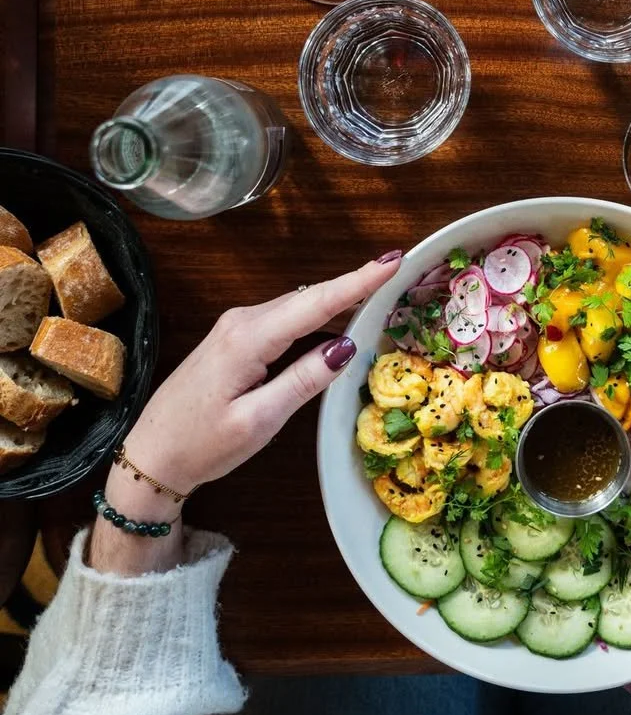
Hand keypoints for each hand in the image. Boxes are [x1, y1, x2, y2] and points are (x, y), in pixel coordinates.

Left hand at [89, 253, 400, 574]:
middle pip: (310, 297)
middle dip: (354, 283)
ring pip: (298, 306)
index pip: (316, 302)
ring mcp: (236, 326)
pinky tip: (336, 320)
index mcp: (249, 338)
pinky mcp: (235, 338)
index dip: (358, 280)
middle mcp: (242, 321)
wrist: (150, 456)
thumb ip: (303, 380)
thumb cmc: (201, 444)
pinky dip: (314, 315)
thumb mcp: (259, 421)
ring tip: (378, 290)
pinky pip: (285, 318)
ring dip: (336, 298)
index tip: (393, 258)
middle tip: (397, 270)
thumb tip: (346, 344)